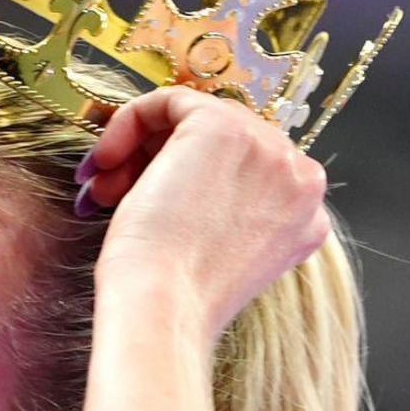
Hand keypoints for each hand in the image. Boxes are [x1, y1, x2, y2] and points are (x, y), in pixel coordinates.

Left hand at [73, 87, 329, 320]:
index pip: (246, 170)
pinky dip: (129, 124)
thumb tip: (189, 178)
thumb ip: (230, 211)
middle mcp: (300, 177)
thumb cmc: (179, 298)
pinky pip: (170, 101)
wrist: (164, 309)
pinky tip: (104, 162)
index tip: (144, 199)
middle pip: (223, 142)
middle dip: (158, 162)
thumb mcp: (222, 253)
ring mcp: (267, 147)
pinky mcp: (223, 126)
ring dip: (138, 150)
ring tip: (102, 189)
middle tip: (111, 193)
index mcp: (307, 216)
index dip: (189, 181)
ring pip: (194, 120)